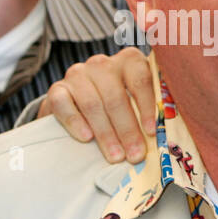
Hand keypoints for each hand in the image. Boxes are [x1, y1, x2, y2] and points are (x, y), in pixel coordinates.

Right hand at [39, 48, 155, 162]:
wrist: (76, 105)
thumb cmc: (115, 107)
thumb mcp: (135, 103)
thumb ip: (148, 111)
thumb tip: (160, 139)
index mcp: (128, 61)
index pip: (140, 80)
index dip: (147, 106)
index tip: (151, 132)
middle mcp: (102, 64)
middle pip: (116, 97)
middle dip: (127, 130)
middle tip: (135, 155)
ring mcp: (77, 74)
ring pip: (92, 103)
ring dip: (106, 133)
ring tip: (115, 156)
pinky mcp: (57, 88)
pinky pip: (64, 104)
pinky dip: (76, 122)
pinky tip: (86, 138)